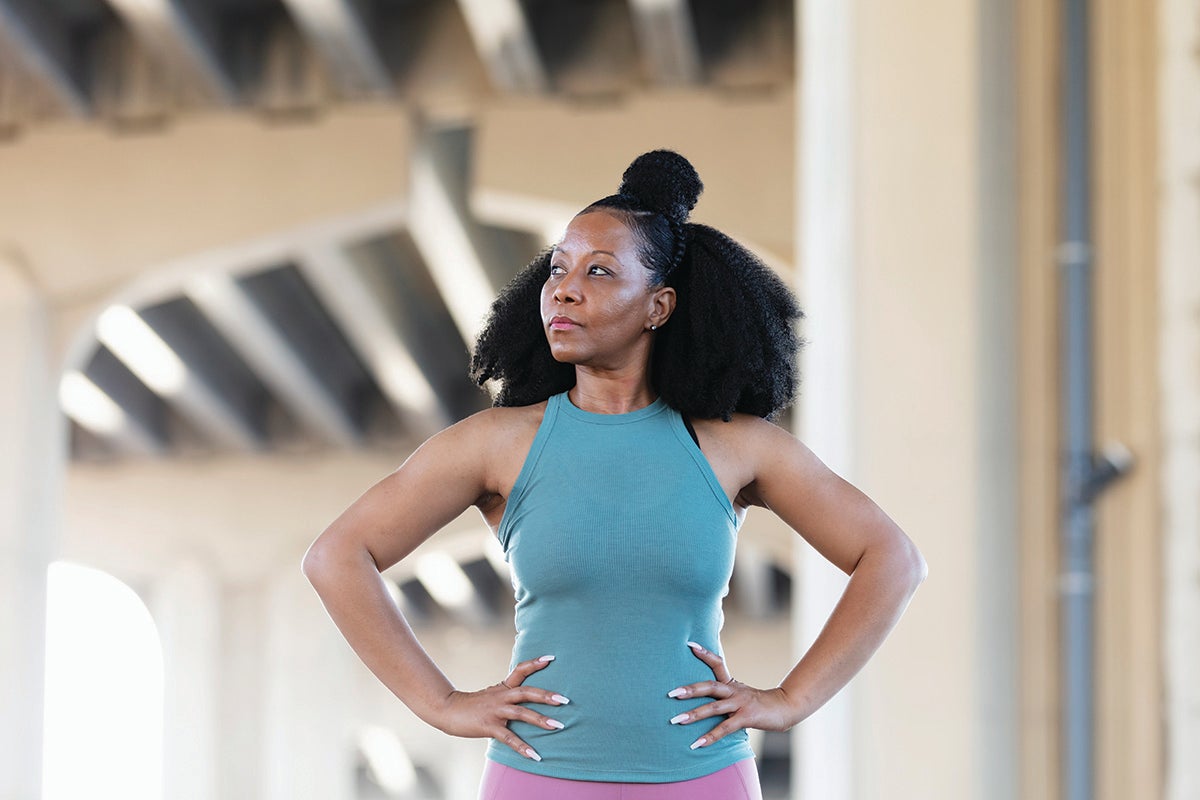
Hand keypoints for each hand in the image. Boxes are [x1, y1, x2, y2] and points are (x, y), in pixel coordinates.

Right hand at [433, 654, 568, 761]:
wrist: (448, 710)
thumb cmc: (473, 704)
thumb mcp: (493, 694)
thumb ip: (509, 694)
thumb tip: (527, 696)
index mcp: (503, 687)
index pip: (520, 670)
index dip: (535, 663)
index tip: (551, 658)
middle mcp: (501, 696)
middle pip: (527, 692)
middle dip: (547, 695)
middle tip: (566, 700)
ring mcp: (495, 711)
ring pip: (522, 713)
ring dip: (541, 720)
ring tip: (559, 726)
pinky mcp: (489, 726)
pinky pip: (509, 738)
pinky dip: (522, 747)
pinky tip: (535, 755)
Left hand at [667, 641, 797, 749]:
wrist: (785, 708)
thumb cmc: (760, 705)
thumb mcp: (742, 695)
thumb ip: (725, 697)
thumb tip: (706, 702)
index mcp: (732, 684)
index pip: (717, 663)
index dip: (704, 653)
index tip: (690, 645)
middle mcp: (734, 691)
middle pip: (709, 686)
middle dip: (689, 690)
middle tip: (670, 693)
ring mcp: (740, 703)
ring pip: (713, 708)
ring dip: (693, 714)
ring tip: (676, 720)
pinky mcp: (746, 717)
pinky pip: (724, 728)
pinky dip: (710, 737)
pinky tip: (697, 744)